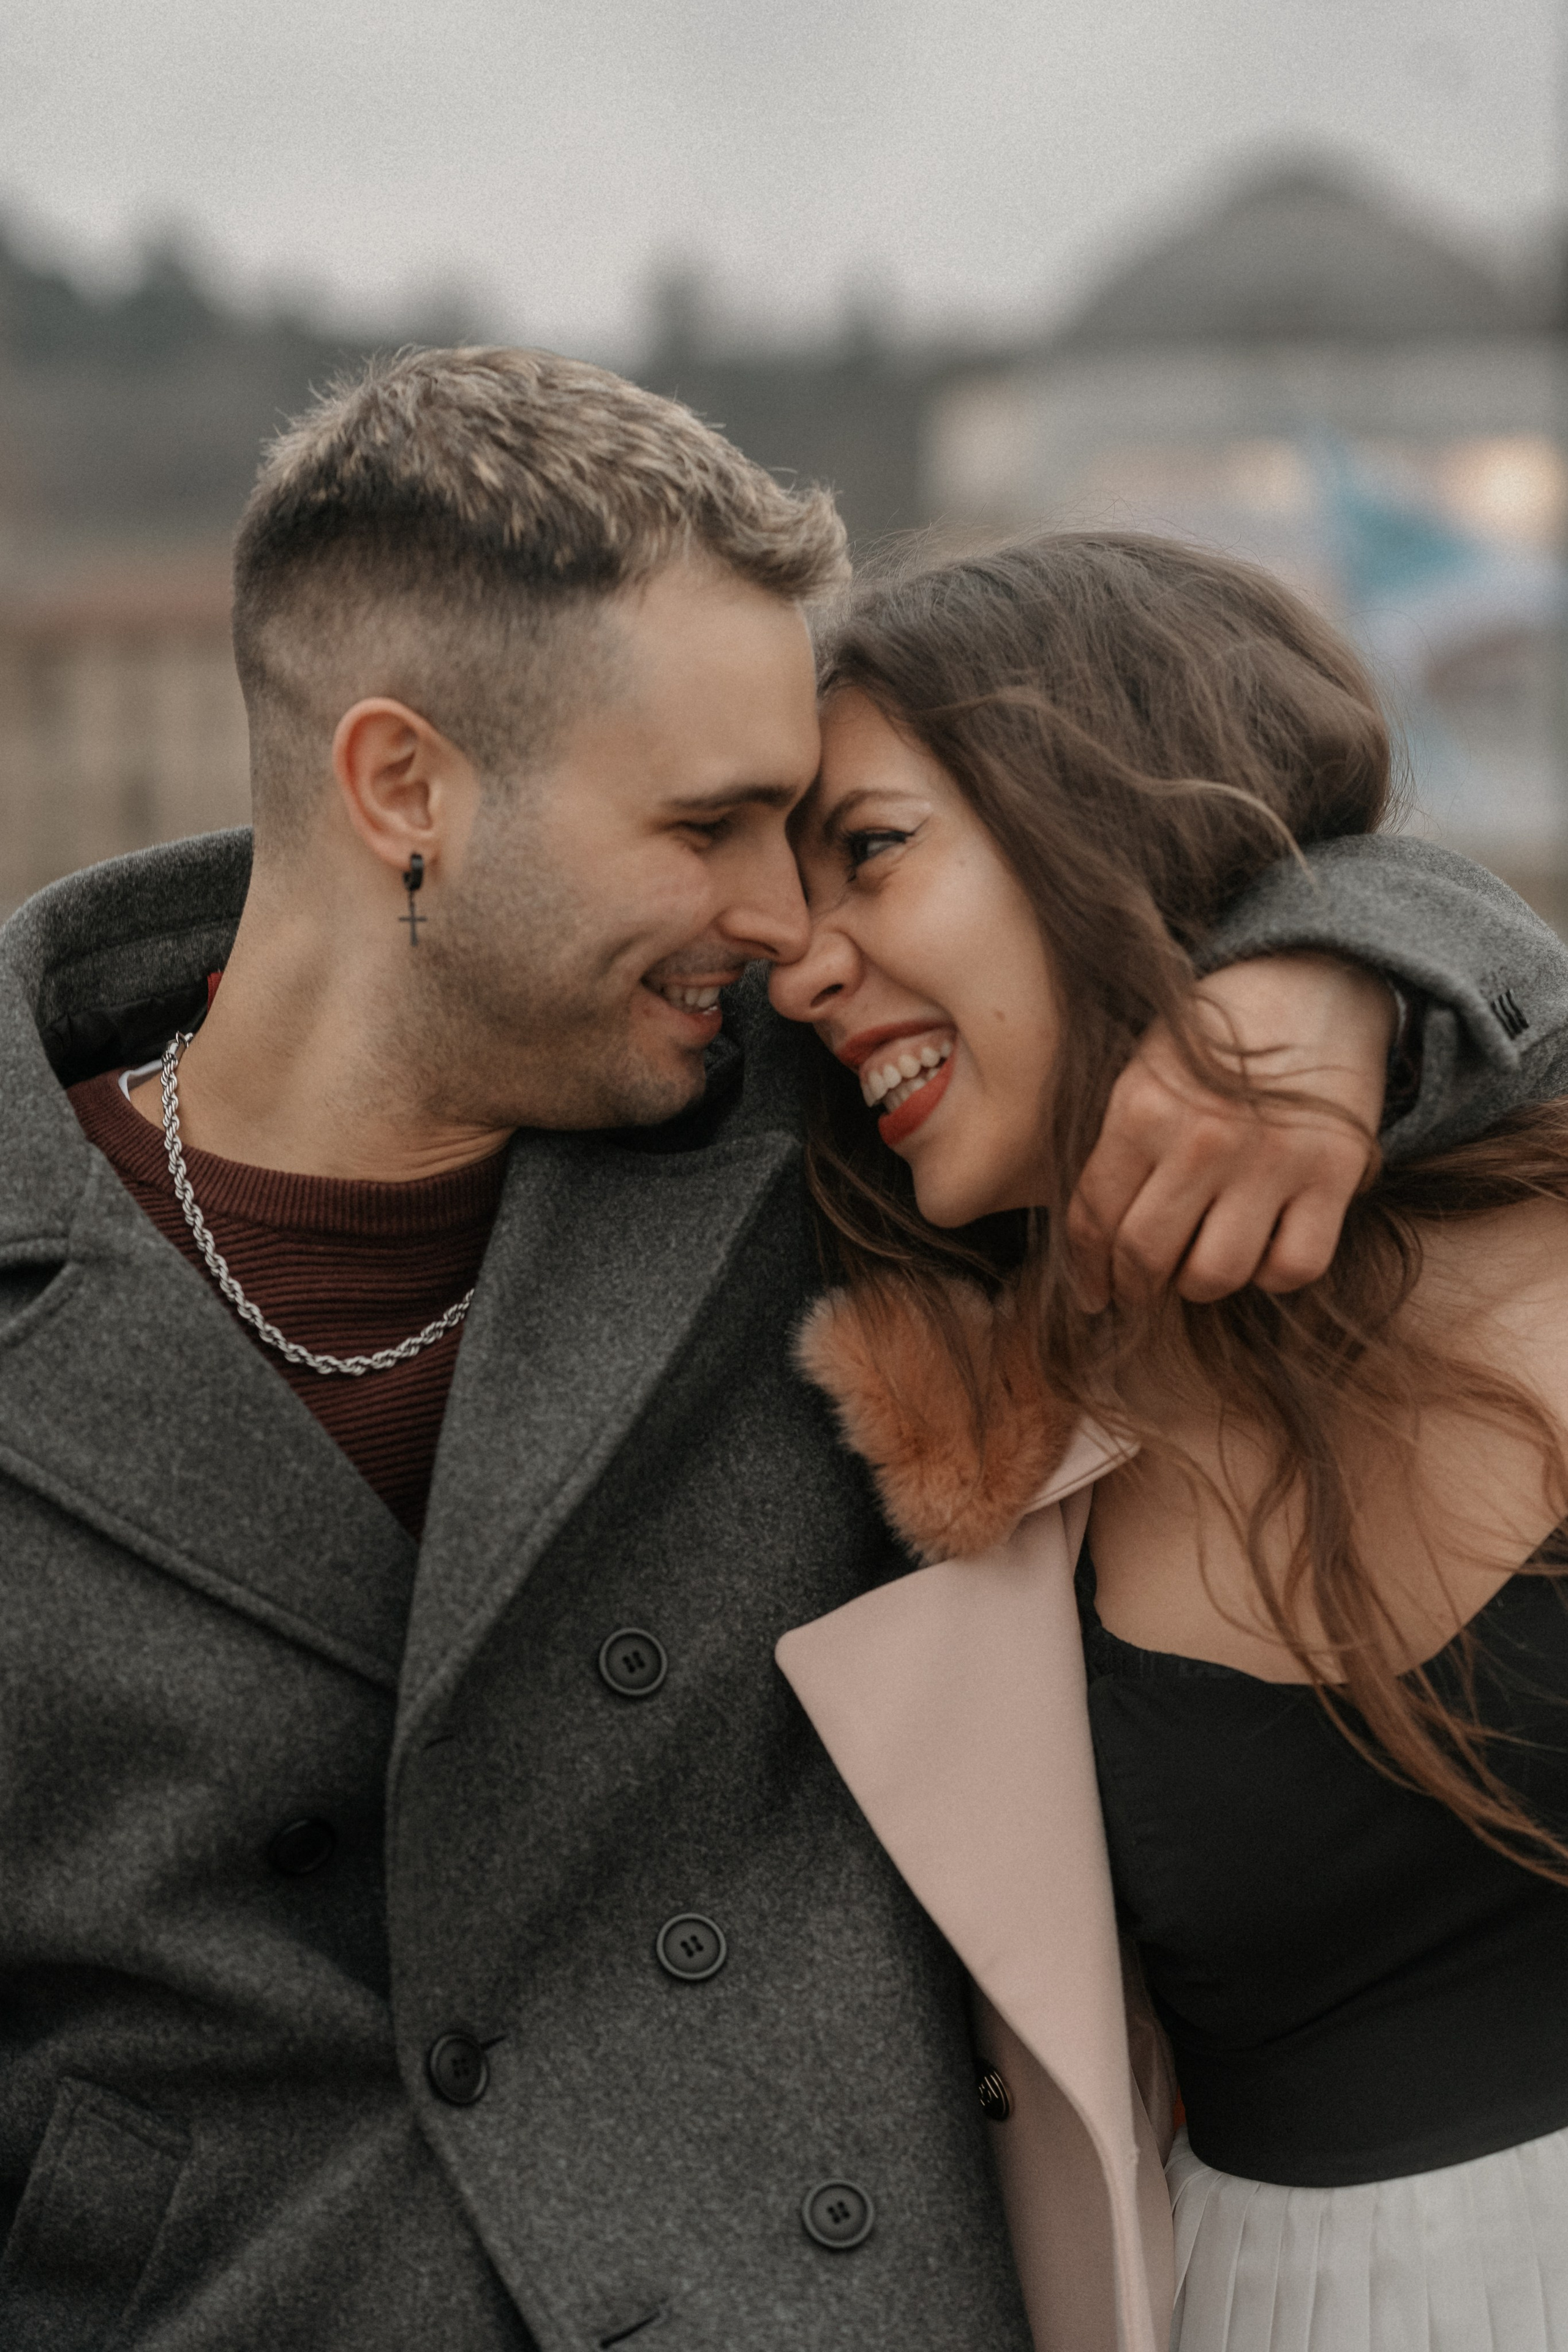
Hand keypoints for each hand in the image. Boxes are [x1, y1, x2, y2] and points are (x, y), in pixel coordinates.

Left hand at [1066, 954, 1394, 1310]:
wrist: (1316, 981)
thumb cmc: (1216, 1033)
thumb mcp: (1145, 1066)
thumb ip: (1117, 1142)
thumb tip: (1088, 1240)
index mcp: (1142, 1107)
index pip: (1094, 1215)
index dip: (1087, 1268)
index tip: (1093, 1292)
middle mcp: (1204, 1138)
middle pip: (1147, 1256)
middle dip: (1134, 1286)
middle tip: (1138, 1289)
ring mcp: (1272, 1160)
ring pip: (1216, 1273)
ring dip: (1198, 1284)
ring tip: (1197, 1266)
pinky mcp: (1334, 1175)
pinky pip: (1294, 1267)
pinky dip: (1271, 1274)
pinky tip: (1261, 1250)